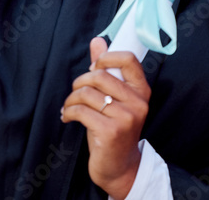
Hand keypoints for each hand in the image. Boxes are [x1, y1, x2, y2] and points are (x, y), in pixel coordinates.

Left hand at [61, 37, 150, 198]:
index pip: (128, 59)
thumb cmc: (114, 129)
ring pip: (87, 93)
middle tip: (75, 93)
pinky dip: (69, 112)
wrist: (120, 167)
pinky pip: (81, 111)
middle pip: (100, 75)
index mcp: (141, 91)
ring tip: (69, 106)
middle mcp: (137, 103)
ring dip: (71, 99)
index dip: (106, 57)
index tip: (94, 66)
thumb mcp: (114, 99)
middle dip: (80, 82)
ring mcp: (125, 118)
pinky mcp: (110, 132)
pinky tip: (67, 117)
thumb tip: (97, 41)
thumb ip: (107, 69)